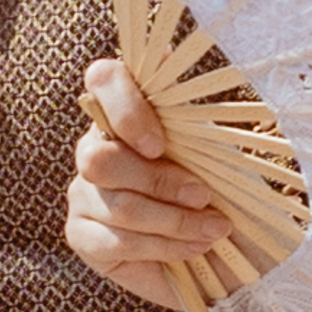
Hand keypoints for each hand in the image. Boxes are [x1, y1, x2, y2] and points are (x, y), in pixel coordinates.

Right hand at [63, 56, 243, 305]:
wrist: (228, 258)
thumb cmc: (221, 198)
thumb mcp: (219, 155)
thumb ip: (192, 117)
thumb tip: (170, 53)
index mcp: (128, 112)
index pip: (103, 80)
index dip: (126, 106)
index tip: (160, 143)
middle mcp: (96, 148)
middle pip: (100, 157)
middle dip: (160, 182)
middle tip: (203, 196)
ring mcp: (83, 193)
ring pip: (119, 205)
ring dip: (175, 221)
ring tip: (213, 231)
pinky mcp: (82, 236)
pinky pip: (117, 241)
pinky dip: (163, 247)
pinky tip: (191, 250)